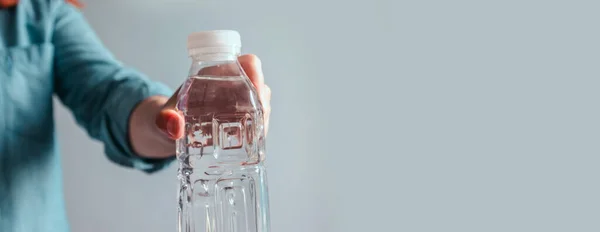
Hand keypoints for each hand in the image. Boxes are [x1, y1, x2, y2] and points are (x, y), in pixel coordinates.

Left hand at [129, 54, 270, 158]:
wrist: (167, 132)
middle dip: (262, 106)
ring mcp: (240, 104)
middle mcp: (232, 86)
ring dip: (261, 122)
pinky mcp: (242, 122)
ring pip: (262, 107)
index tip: (255, 89)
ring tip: (253, 139)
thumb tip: (173, 125)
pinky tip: (250, 148)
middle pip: (259, 88)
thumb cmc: (166, 117)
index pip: (247, 63)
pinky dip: (257, 135)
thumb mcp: (162, 118)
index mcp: (216, 73)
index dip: (256, 73)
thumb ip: (165, 120)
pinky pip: (257, 124)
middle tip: (256, 125)